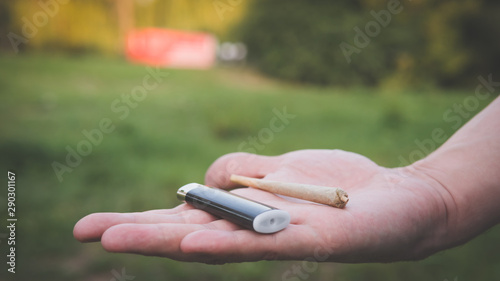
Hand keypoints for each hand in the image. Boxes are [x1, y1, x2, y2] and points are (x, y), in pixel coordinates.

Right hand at [73, 149, 447, 263]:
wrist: (396, 201)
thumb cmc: (333, 187)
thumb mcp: (276, 167)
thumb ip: (236, 171)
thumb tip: (202, 181)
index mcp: (242, 216)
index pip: (181, 221)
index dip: (137, 223)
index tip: (91, 227)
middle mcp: (252, 232)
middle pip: (187, 234)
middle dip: (136, 234)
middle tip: (86, 233)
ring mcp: (279, 238)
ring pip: (218, 243)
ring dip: (168, 241)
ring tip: (120, 241)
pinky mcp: (313, 239)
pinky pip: (266, 242)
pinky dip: (230, 240)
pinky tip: (197, 241)